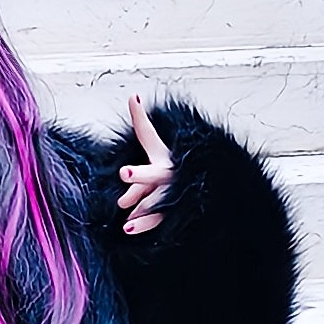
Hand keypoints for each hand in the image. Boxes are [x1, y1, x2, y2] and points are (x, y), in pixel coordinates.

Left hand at [118, 94, 172, 233]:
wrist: (199, 185)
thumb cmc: (171, 163)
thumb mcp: (156, 145)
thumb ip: (143, 123)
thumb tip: (133, 96)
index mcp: (163, 156)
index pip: (149, 142)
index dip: (140, 131)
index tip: (125, 148)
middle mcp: (168, 175)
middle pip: (154, 175)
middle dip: (140, 176)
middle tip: (125, 172)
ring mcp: (170, 195)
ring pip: (156, 201)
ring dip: (142, 211)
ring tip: (125, 223)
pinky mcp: (170, 212)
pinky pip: (158, 219)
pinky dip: (144, 225)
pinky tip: (128, 228)